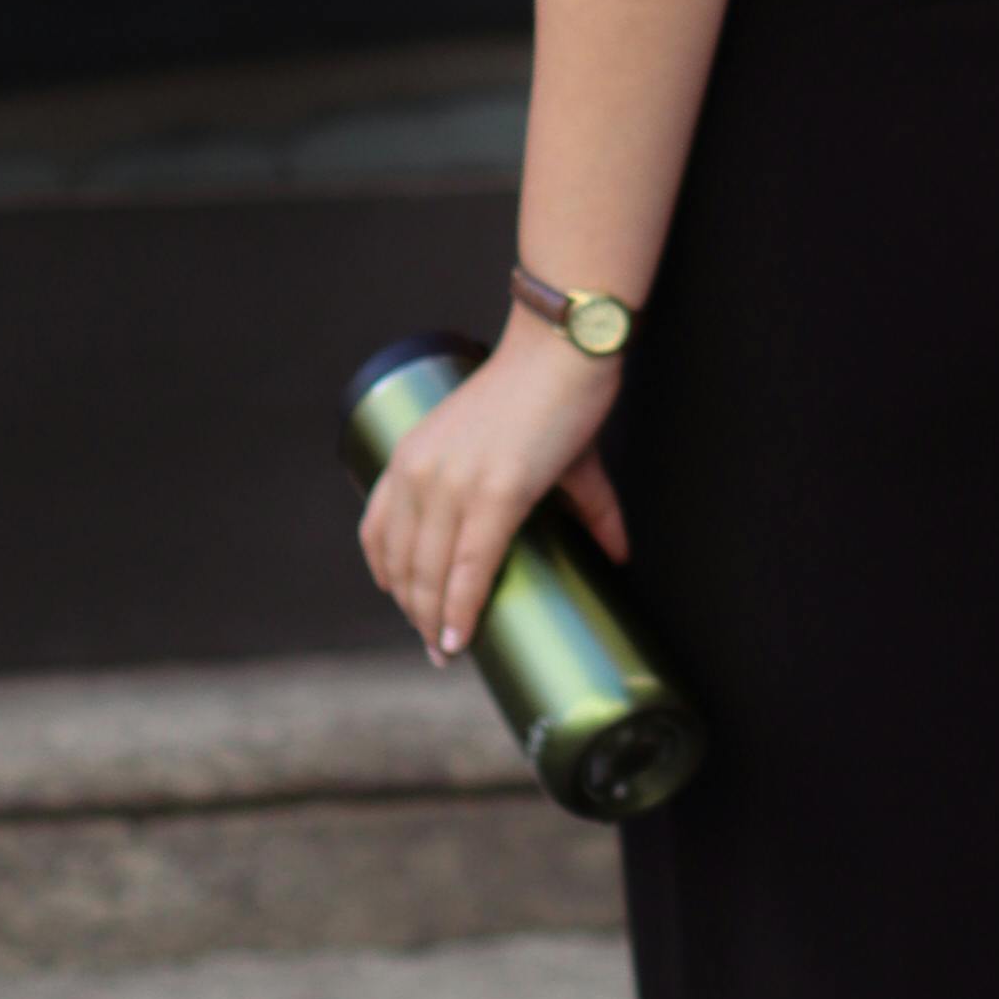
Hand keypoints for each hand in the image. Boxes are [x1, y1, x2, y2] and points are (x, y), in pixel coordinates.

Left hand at [360, 320, 631, 666]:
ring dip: (433, 620)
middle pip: (402, 565)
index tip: (413, 613)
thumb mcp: (533, 452)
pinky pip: (468, 569)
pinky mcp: (494, 494)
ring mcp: (453, 484)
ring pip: (428, 575)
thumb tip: (619, 555)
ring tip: (449, 648)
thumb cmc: (552, 393)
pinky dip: (461, 608)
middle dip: (416, 614)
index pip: (378, 535)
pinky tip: (460, 634)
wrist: (565, 350)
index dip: (392, 581)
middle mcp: (420, 473)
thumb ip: (577, 508)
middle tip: (438, 646)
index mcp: (412, 459)